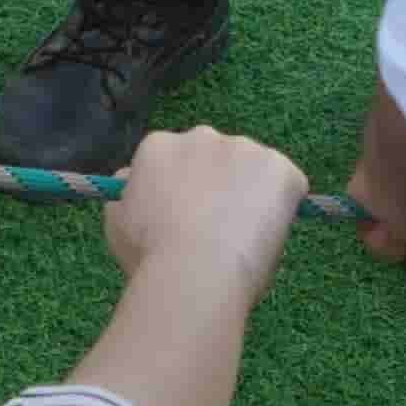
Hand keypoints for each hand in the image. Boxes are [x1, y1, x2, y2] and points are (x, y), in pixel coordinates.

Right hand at [104, 126, 313, 296]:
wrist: (197, 269)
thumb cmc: (150, 254)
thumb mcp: (117, 221)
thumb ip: (126, 192)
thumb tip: (129, 178)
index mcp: (159, 145)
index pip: (177, 160)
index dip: (184, 191)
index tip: (186, 219)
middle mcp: (201, 135)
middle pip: (216, 159)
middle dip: (219, 186)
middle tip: (215, 230)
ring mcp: (244, 148)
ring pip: (253, 171)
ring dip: (250, 195)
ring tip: (241, 239)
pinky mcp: (280, 167)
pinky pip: (287, 186)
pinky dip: (283, 208)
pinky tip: (266, 235)